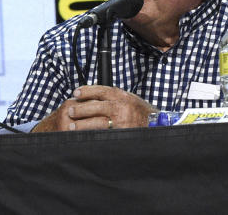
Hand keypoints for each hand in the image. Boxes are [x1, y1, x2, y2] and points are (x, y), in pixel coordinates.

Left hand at [33, 85, 155, 131]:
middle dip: (80, 109)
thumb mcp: (130, 98)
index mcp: (122, 96)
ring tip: (71, 126)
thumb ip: (114, 97)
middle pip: (94, 106)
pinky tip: (84, 137)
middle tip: (69, 110)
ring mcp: (121, 122)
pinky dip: (93, 136)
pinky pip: (104, 135)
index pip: (100, 91)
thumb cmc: (143, 112)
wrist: (158, 126)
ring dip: (82, 125)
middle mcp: (120, 108)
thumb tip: (93, 96)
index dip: (86, 91)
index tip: (76, 93)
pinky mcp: (121, 134)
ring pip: (97, 123)